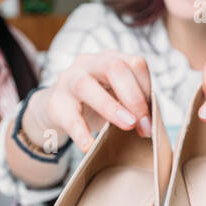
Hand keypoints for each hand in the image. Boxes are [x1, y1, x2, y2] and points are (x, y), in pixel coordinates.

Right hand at [25, 52, 153, 152]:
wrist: (58, 107)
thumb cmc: (96, 102)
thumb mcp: (116, 97)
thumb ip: (133, 106)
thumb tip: (149, 127)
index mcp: (110, 59)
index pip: (135, 64)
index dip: (146, 90)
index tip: (150, 117)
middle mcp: (89, 63)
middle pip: (113, 67)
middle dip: (133, 97)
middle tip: (141, 124)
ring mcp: (69, 79)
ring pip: (85, 85)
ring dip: (110, 107)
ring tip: (127, 126)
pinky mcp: (55, 102)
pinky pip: (68, 116)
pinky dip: (80, 133)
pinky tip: (90, 146)